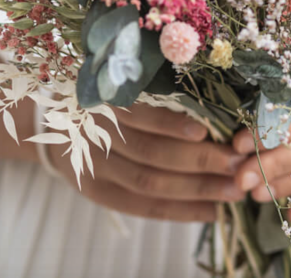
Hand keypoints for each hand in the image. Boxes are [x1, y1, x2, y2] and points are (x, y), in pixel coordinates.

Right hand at [55, 104, 246, 221]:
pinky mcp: (96, 192)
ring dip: (196, 189)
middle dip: (199, 161)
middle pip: (151, 153)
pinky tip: (210, 211)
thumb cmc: (103, 94)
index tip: (208, 132)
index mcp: (104, 100)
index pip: (142, 117)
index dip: (173, 126)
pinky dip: (178, 212)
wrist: (52, 120)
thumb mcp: (119, 79)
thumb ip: (155, 87)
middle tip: (237, 164)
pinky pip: (141, 207)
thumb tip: (212, 98)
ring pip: (149, 183)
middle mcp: (97, 135)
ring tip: (232, 191)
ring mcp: (95, 168)